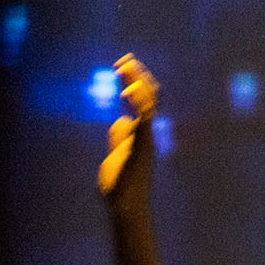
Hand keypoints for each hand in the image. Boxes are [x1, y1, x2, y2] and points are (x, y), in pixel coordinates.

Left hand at [99, 54, 157, 209]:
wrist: (125, 205)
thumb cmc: (120, 186)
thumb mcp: (116, 153)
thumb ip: (119, 136)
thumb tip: (118, 121)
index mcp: (141, 133)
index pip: (142, 100)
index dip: (133, 81)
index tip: (121, 66)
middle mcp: (147, 132)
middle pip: (149, 96)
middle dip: (137, 75)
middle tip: (124, 58)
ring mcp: (146, 137)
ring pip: (149, 103)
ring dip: (136, 82)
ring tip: (123, 65)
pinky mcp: (143, 144)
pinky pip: (144, 118)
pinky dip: (138, 102)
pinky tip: (126, 90)